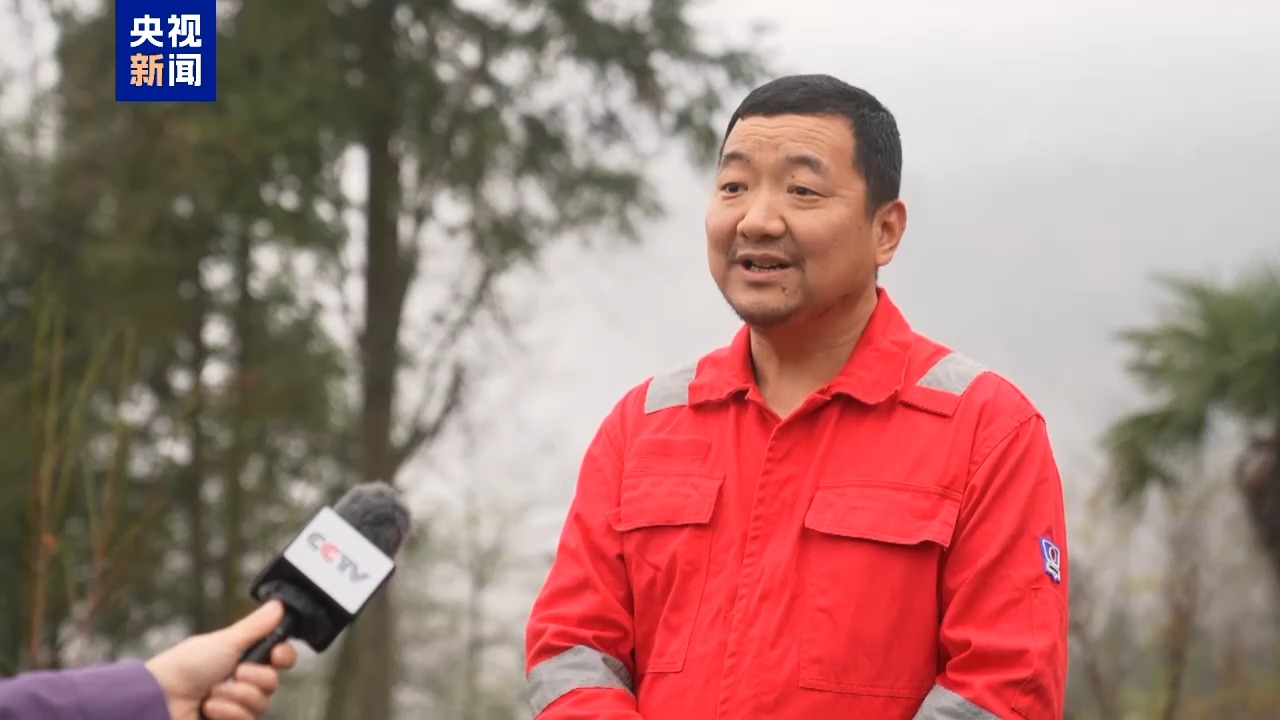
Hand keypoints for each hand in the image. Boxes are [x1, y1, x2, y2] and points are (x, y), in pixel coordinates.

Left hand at [144, 601, 298, 719]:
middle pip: (272, 682)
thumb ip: (256, 625)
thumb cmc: (187, 666)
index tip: (276, 655)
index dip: (283, 656)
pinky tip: (209, 709)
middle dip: (254, 678)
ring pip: (261, 703)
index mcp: (243, 657)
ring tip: (213, 693)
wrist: (161, 699)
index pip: (280, 658)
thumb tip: (279, 603)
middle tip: (235, 672)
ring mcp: (235, 705)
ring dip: (236, 697)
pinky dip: (228, 713)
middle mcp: (241, 681)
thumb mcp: (226, 641)